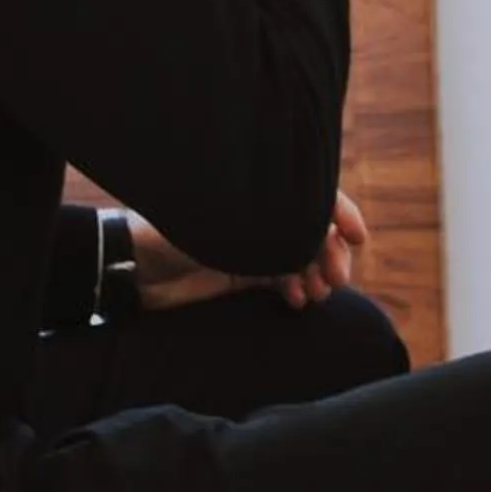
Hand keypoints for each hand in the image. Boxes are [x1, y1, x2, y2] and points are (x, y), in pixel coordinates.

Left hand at [131, 192, 368, 316]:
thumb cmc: (172, 234)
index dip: (340, 212)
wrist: (133, 267)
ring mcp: (252, 241)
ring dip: (315, 273)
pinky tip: (296, 300)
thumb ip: (270, 224)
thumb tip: (319, 230)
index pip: (310, 193)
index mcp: (257, 191)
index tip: (357, 236)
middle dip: (330, 252)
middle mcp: (259, 213)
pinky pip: (281, 277)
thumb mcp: (225, 224)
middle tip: (337, 278)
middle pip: (311, 227)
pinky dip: (294, 288)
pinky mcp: (242, 270)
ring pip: (300, 254)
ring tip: (317, 294)